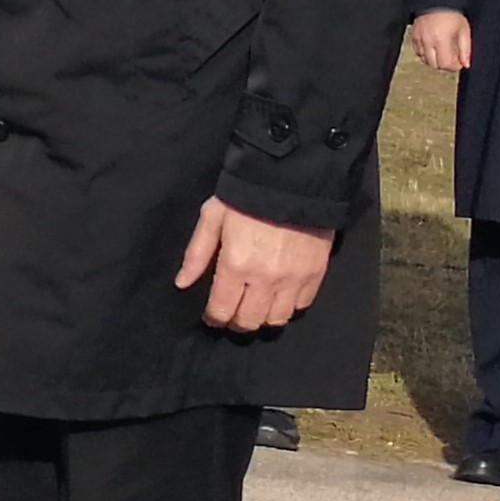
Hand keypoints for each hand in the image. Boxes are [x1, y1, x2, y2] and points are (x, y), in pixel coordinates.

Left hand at [175, 197, 336, 333]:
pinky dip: (290, 306)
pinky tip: (280, 296)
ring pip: (278, 319)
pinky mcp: (317, 273)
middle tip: (233, 313)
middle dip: (237, 322)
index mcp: (236, 264)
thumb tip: (182, 283)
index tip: (212, 316)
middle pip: (250, 321)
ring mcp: (294, 278)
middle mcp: (265, 278)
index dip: (214, 318)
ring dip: (264, 318)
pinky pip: (303, 305)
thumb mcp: (212, 217)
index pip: (222, 309)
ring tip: (256, 307)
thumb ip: (197, 254)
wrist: (294, 179)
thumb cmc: (245, 196)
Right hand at [412, 9, 472, 73]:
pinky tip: (433, 48)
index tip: (458, 63)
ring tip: (442, 52)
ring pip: (424, 59)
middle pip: (433, 64)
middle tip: (451, 59)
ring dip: (434, 59)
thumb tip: (466, 64)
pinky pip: (418, 51)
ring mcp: (419, 39)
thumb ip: (465, 49)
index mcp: (441, 40)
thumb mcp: (464, 31)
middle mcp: (428, 41)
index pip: (444, 64)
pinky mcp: (414, 36)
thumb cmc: (452, 13)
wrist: (438, 0)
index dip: (453, 67)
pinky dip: (425, 53)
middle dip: (444, 64)